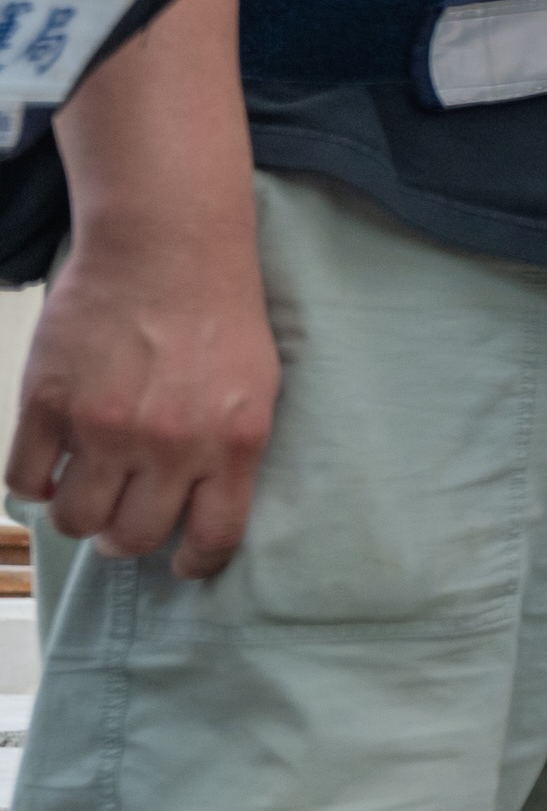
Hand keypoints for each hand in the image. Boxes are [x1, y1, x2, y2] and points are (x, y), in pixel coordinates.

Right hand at [13, 0, 274, 577]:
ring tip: (85, 494)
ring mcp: (102, 427)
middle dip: (125, 540)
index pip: (212, 539)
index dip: (194, 563)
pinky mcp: (48, 403)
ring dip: (77, 516)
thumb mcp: (258, 388)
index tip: (182, 564)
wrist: (167, 246)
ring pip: (74, 518)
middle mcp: (168, 446)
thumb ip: (232, 450)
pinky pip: (24, 478)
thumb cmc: (221, 314)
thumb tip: (206, 507)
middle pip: (132, 537)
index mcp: (232, 445)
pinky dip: (33, 483)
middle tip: (120, 524)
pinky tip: (49, 467)